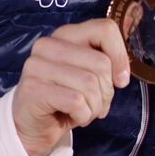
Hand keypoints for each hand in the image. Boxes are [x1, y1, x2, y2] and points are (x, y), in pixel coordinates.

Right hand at [12, 19, 130, 155]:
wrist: (33, 126)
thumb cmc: (66, 99)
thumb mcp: (89, 77)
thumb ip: (106, 66)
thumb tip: (122, 76)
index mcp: (65, 35)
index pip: (105, 29)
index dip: (120, 57)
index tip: (121, 80)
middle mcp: (47, 45)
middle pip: (101, 63)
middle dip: (106, 91)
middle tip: (96, 103)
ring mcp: (36, 66)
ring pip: (90, 84)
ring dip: (94, 106)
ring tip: (83, 111)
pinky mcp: (32, 89)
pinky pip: (76, 101)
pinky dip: (83, 115)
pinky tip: (72, 117)